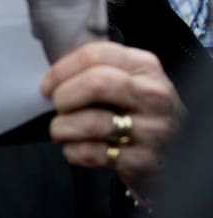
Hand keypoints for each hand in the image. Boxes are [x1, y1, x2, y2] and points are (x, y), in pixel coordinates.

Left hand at [41, 41, 183, 196]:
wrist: (169, 154)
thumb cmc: (134, 111)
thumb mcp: (127, 80)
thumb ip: (95, 70)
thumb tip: (51, 76)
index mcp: (145, 67)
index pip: (95, 55)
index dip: (61, 70)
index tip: (47, 85)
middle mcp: (153, 96)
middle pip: (95, 84)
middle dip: (64, 96)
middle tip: (57, 106)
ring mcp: (152, 131)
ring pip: (90, 122)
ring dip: (62, 127)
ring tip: (62, 129)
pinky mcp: (142, 162)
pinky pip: (90, 153)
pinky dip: (72, 150)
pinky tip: (76, 147)